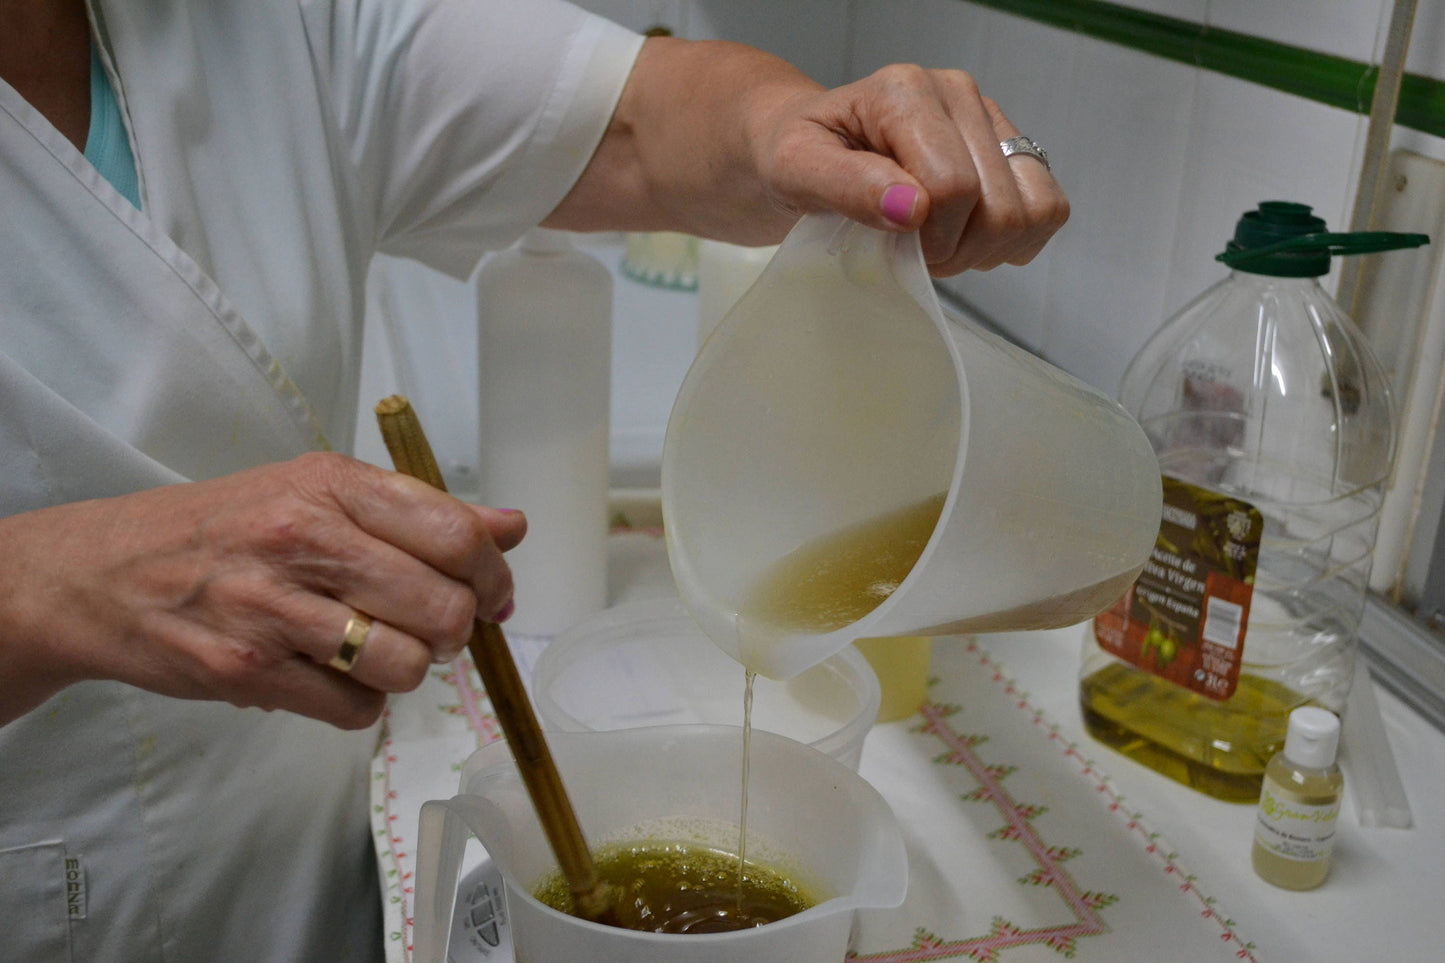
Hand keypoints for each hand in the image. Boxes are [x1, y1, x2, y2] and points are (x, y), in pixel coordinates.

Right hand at [0, 452, 525, 728]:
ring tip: (373, 650)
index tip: (493, 596)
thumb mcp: (317, 494)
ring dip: (404, 670)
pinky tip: (328, 673)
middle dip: (453, 632)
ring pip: (403, 666)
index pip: (456, 534)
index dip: (493, 576)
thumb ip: (419, 512)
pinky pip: (353, 709)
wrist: (103, 573)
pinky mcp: (246, 671)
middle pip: (441, 609)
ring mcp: (272, 608)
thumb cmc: (225, 529)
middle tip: (429, 629)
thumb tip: (511, 527)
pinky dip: (357, 703)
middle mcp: (303, 539)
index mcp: (331, 486)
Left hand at [749, 64, 1068, 275]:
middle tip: (910, 251)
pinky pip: (1048, 209)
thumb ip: (846, 186)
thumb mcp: (794, 171)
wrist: (805, 146)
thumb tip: (911, 209)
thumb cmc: (796, 156)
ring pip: (1030, 212)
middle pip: (997, 207)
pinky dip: (1014, 241)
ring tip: (937, 244)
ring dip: (984, 250)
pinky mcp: (1010, 148)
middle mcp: (957, 94)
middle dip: (953, 250)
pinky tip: (967, 237)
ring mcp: (990, 118)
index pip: (952, 187)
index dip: (928, 239)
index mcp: (905, 92)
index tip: (892, 245)